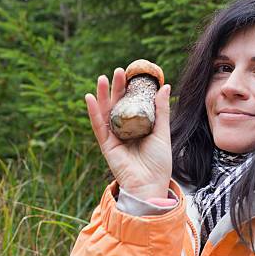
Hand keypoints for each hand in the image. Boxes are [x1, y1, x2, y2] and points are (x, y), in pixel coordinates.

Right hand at [85, 68, 171, 199]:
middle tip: (118, 71)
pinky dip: (93, 112)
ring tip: (101, 78)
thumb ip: (161, 110)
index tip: (132, 73)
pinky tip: (89, 97)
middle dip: (116, 87)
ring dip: (102, 95)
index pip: (132, 103)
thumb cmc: (159, 162)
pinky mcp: (106, 145)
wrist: (151, 184)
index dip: (130, 89)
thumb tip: (164, 86)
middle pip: (118, 105)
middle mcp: (125, 130)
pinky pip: (98, 126)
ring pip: (106, 112)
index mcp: (138, 126)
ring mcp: (114, 137)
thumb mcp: (162, 132)